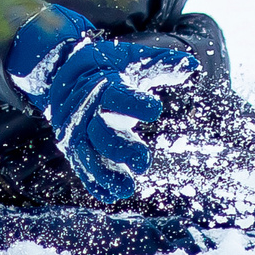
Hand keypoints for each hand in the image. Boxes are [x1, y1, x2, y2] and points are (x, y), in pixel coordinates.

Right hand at [5, 6, 198, 203]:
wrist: (62, 71)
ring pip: (88, 157)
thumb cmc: (105, 64)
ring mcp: (78, 133)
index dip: (135, 103)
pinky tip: (110, 196)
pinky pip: (82, 169)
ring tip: (127, 188)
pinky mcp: (74, 149)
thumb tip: (193, 64)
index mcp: (103, 88)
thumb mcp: (132, 58)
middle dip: (120, 148)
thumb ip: (161, 63)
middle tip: (144, 161)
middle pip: (101, 133)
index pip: (118, 96)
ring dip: (106, 174)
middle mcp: (87, 113)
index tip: (156, 110)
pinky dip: (94, 183)